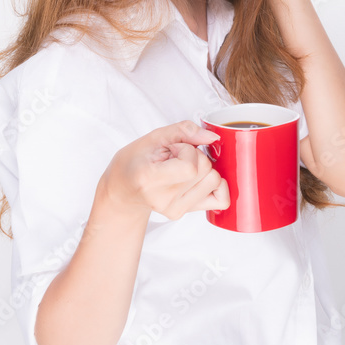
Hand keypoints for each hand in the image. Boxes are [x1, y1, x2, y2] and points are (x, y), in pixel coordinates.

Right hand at [101, 121, 230, 219]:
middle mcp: (163, 199)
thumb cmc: (134, 162)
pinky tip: (200, 179)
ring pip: (215, 182)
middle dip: (196, 156)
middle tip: (176, 157)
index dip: (188, 150)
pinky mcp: (184, 213)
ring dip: (204, 169)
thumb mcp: (153, 138)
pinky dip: (217, 186)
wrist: (123, 190)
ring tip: (182, 167)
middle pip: (206, 171)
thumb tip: (212, 138)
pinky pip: (220, 200)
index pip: (191, 167)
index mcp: (150, 179)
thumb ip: (184, 131)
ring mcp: (175, 209)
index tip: (174, 149)